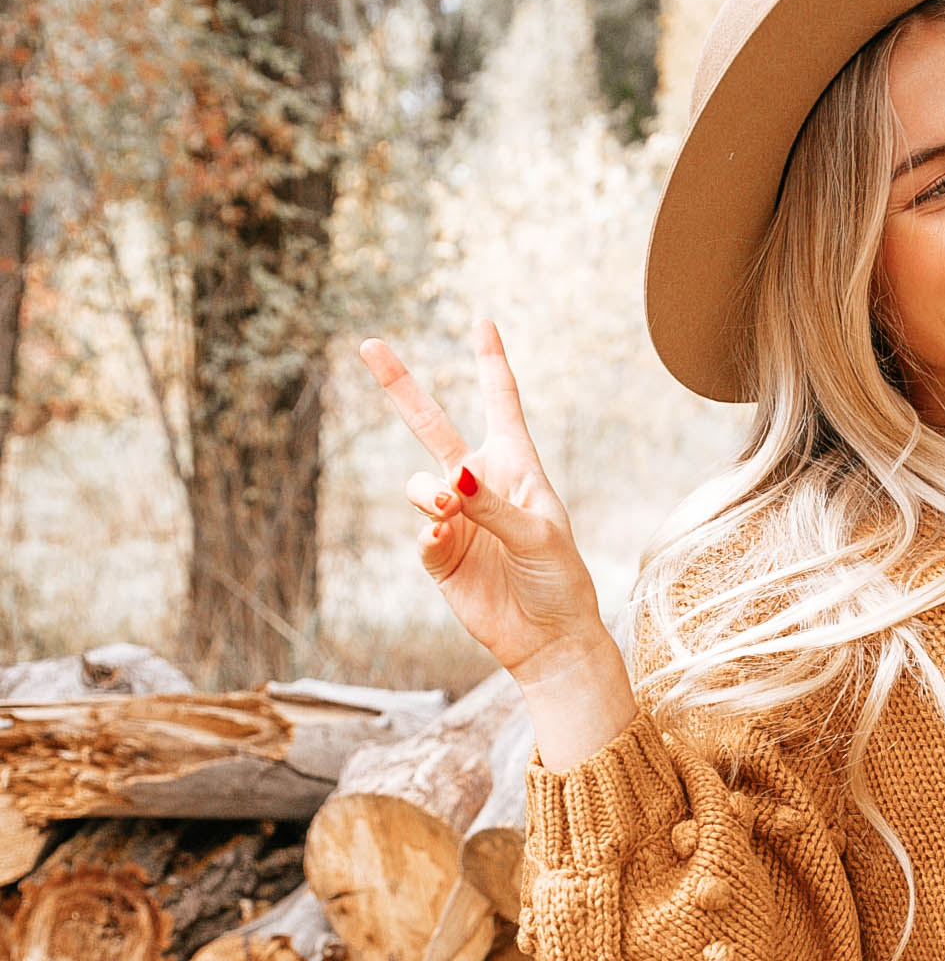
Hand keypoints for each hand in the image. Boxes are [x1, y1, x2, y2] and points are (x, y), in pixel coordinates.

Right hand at [358, 321, 637, 766]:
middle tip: (369, 344)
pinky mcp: (440, 555)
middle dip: (402, 386)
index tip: (482, 320)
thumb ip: (494, 506)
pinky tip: (441, 541)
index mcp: (517, 467)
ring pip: (420, 484)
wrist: (548, 639)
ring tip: (447, 509)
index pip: (501, 403)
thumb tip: (450, 480)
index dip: (491, 362)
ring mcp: (456, 518)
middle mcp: (481, 484)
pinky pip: (421, 532)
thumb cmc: (560, 581)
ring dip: (427, 492)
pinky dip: (428, 534)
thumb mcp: (539, 536)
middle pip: (433, 426)